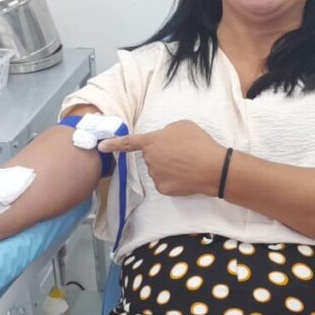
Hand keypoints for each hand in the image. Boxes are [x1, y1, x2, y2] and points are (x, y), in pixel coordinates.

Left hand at [99, 120, 226, 196]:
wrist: (213, 168)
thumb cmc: (199, 143)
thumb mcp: (182, 126)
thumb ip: (166, 131)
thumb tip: (163, 140)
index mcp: (152, 141)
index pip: (128, 142)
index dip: (113, 144)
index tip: (101, 147)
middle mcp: (150, 159)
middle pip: (151, 156)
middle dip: (162, 154)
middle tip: (182, 152)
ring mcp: (155, 175)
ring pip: (157, 170)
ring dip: (168, 167)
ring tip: (187, 163)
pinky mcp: (163, 189)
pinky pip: (164, 182)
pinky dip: (173, 180)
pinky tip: (185, 176)